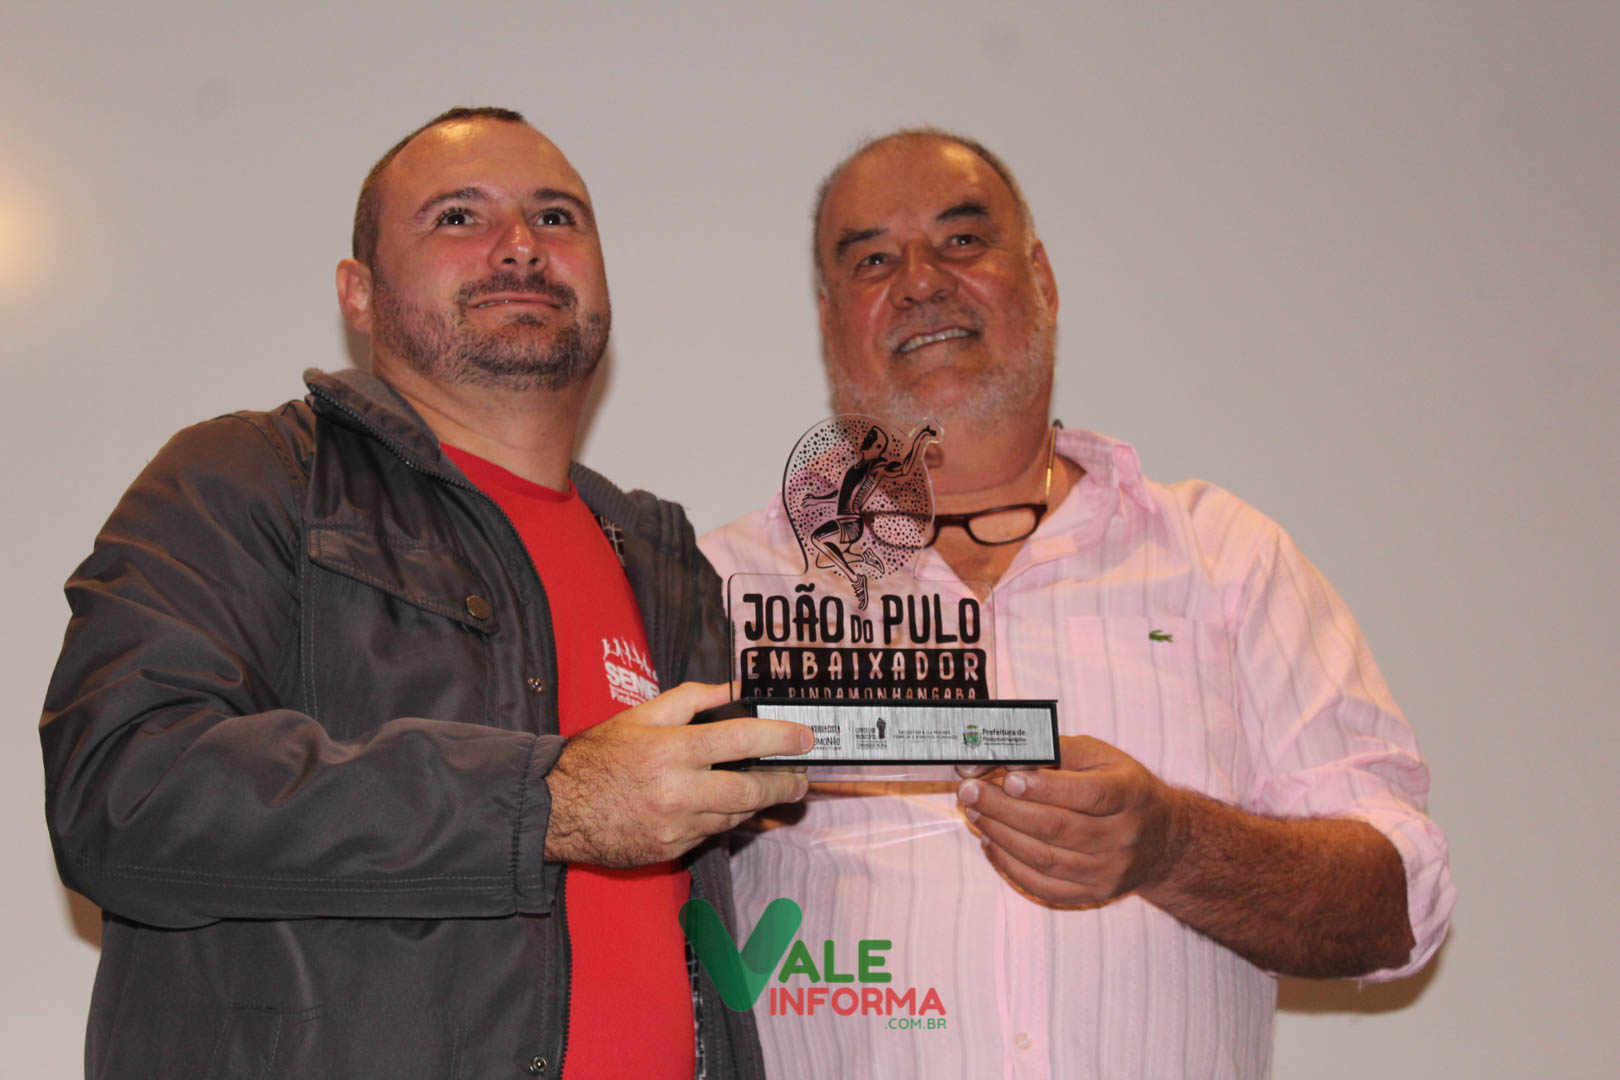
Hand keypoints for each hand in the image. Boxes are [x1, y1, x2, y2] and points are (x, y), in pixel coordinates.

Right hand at [544, 682, 812, 866]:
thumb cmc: (598, 756)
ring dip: (755, 804)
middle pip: (750, 791)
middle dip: (783, 784)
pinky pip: (709, 834)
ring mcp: (675, 827)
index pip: (742, 740)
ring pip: (734, 817)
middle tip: (800, 778)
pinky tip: (723, 806)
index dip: (780, 737)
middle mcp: (678, 791)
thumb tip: (736, 689)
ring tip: (766, 788)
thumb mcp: (641, 715)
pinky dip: (721, 819)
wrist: (555, 808)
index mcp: (672, 750)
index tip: (804, 737)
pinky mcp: (670, 851)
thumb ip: (693, 699)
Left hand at [956, 735, 1182, 905]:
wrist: (1162, 838)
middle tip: (969, 792)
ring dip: (1001, 834)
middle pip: (1057, 827)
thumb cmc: (1120, 787)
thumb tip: (1002, 758)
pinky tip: (990, 841)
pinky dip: (1009, 865)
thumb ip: (1051, 749)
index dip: (1046, 788)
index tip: (1008, 778)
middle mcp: (1123, 837)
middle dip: (1005, 809)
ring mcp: (1108, 871)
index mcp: (1129, 794)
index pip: (1089, 794)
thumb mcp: (1098, 756)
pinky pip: (1043, 885)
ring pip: (1044, 858)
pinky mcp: (1093, 894)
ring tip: (974, 812)